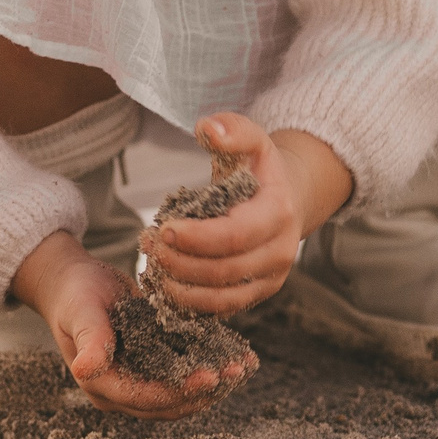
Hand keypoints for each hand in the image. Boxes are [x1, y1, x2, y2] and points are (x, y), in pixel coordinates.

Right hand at [10, 232, 241, 420]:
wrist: (75, 282)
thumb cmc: (76, 293)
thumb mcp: (81, 310)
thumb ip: (89, 339)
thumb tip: (85, 369)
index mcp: (101, 385)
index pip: (144, 398)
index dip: (178, 391)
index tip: (209, 376)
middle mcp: (122, 392)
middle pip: (169, 405)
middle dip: (205, 391)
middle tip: (236, 371)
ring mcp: (140, 382)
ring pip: (183, 397)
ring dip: (215, 385)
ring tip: (243, 365)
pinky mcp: (155, 368)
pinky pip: (187, 377)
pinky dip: (213, 369)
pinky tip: (239, 356)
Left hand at [142, 114, 352, 313]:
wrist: (288, 198)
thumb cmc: (259, 169)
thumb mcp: (252, 140)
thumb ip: (232, 130)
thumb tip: (208, 129)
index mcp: (278, 214)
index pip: (234, 236)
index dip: (195, 238)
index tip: (163, 228)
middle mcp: (280, 252)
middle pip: (224, 270)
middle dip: (180, 263)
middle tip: (149, 245)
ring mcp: (270, 278)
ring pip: (222, 297)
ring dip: (180, 287)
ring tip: (152, 266)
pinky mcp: (256, 294)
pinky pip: (222, 309)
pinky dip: (190, 303)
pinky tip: (165, 286)